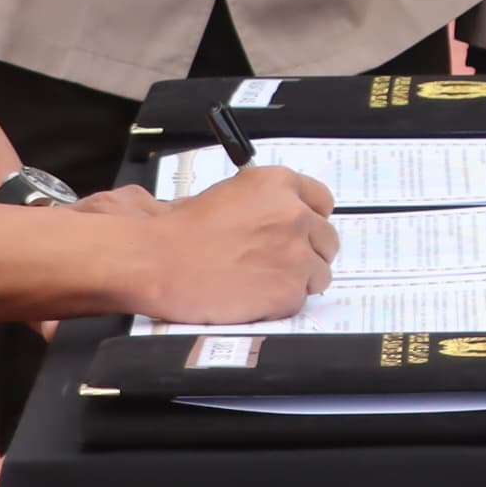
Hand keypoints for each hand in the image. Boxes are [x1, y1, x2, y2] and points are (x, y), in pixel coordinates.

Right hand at [119, 162, 339, 325]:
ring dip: (298, 279)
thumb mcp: (228, 193)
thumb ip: (265, 201)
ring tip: (263, 282)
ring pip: (319, 272)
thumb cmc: (180, 232)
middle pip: (327, 239)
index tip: (303, 232)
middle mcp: (294, 214)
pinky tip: (255, 296)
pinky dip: (282, 302)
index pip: (322, 201)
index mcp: (279, 184)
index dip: (311, 220)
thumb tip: (280, 214)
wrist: (158, 262)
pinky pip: (300, 299)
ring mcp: (296, 253)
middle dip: (308, 252)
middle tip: (280, 263)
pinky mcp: (290, 289)